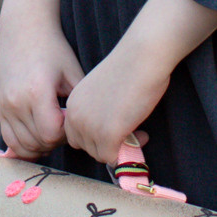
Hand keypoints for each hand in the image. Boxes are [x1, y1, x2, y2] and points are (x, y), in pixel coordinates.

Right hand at [0, 8, 82, 163]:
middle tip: (66, 124)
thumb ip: (79, 103)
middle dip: (56, 140)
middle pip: (38, 142)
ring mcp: (4, 106)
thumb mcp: (73, 73)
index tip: (73, 117)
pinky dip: (25, 144)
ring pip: (23, 145)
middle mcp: (16, 102)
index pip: (53, 134)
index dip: (67, 132)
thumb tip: (86, 130)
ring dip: (41, 145)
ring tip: (53, 128)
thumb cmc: (54, 49)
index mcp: (36, 92)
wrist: (24, 28)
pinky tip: (39, 135)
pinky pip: (10, 140)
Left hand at [61, 43, 160, 171]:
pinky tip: (142, 135)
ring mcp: (90, 127)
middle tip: (131, 133)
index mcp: (73, 103)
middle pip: (86, 147)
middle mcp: (75, 116)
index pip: (75, 135)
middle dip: (107, 144)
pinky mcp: (107, 135)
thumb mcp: (102, 93)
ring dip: (119, 148)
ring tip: (138, 133)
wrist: (141, 57)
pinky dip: (128, 152)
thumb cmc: (128, 69)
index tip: (116, 128)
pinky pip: (113, 158)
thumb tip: (108, 135)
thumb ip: (97, 112)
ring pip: (100, 154)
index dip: (96, 136)